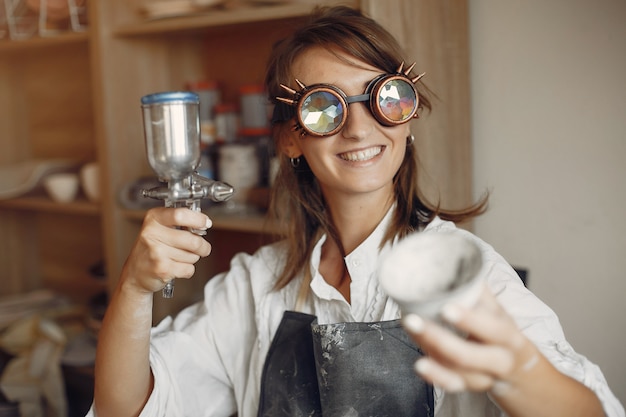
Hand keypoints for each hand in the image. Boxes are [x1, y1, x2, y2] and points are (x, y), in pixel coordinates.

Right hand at [120, 207, 212, 293]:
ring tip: (178, 257)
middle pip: (193, 240)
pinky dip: (187, 270)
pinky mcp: (162, 269)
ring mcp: (156, 252)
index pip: (180, 215)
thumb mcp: (159, 227)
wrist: (135, 274)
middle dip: (202, 246)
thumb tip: (203, 222)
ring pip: (193, 256)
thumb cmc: (150, 249)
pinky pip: (189, 268)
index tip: (205, 223)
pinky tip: (176, 267)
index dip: (198, 219)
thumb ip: (180, 222)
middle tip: (200, 247)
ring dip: (192, 258)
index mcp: (154, 219)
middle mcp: (152, 234)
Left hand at [402, 285, 539, 394]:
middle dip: (439, 339)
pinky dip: (435, 376)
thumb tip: (458, 259)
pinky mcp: (470, 386)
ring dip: (430, 353)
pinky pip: (453, 385)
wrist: (523, 373)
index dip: (471, 321)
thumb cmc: (504, 335)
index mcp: (509, 336)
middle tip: (411, 320)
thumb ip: (479, 292)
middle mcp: (499, 360)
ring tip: (409, 331)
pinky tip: (420, 364)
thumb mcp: (499, 313)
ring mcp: (485, 377)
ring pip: (457, 371)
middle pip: (470, 356)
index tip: (447, 308)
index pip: (493, 330)